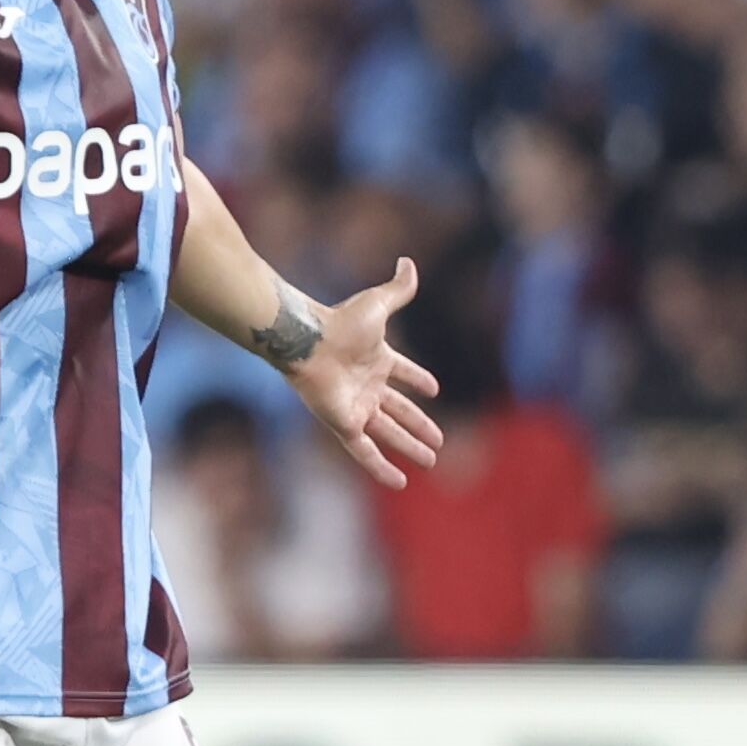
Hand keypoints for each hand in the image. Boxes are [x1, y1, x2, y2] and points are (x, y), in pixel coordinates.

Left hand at [287, 256, 442, 491]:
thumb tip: (408, 262)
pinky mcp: (345, 424)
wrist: (307, 341)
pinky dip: (381, 468)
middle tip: (438, 442)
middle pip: (399, 411)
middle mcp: (367, 386)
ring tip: (430, 461)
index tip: (434, 389)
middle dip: (418, 426)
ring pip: (388, 433)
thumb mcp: (377, 303)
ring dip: (409, 447)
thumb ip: (398, 288)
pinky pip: (365, 452)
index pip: (402, 373)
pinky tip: (399, 482)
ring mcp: (356, 407)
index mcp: (377, 359)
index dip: (417, 380)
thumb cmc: (340, 322)